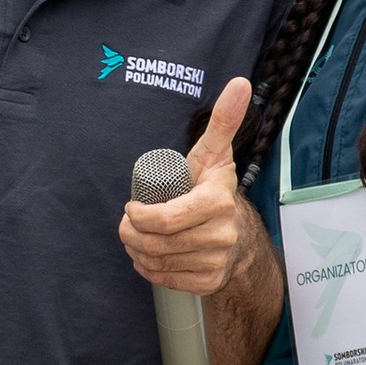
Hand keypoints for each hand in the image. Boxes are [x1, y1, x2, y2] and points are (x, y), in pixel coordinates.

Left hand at [119, 76, 251, 297]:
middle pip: (157, 242)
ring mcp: (216, 261)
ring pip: (157, 261)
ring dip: (135, 251)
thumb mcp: (214, 153)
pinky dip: (148, 270)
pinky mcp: (208, 282)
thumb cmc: (213, 186)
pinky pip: (165, 279)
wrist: (239, 232)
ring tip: (135, 238)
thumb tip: (240, 82)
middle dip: (130, 234)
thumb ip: (223, 119)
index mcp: (218, 202)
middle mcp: (222, 235)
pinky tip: (148, 256)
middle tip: (126, 224)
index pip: (169, 219)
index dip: (140, 217)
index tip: (131, 208)